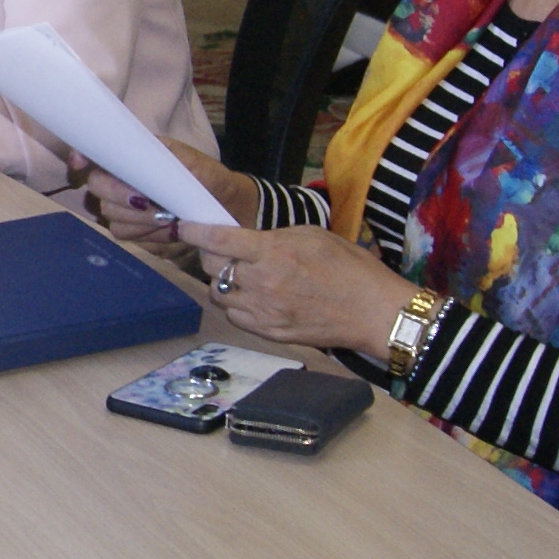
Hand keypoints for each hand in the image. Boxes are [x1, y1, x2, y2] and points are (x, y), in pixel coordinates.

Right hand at [69, 137, 247, 261]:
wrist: (229, 211)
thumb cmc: (209, 180)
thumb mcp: (193, 163)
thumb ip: (163, 158)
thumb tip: (136, 160)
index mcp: (132, 161)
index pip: (94, 156)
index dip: (80, 158)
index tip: (80, 164)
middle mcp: (122, 185)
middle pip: (98, 192)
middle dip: (123, 199)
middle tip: (152, 204)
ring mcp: (127, 213)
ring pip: (113, 220)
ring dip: (142, 222)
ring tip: (170, 219)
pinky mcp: (138, 237)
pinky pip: (131, 241)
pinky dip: (152, 237)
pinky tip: (171, 232)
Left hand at [177, 219, 426, 359]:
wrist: (373, 313)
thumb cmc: (350, 269)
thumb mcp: (313, 235)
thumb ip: (274, 237)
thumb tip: (249, 240)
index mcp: (272, 253)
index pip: (218, 240)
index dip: (195, 231)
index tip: (185, 226)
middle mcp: (261, 283)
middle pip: (211, 267)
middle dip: (210, 255)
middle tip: (222, 250)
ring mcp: (262, 311)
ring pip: (218, 294)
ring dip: (222, 282)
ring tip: (243, 275)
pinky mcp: (268, 332)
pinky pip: (235, 316)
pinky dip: (236, 304)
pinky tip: (253, 297)